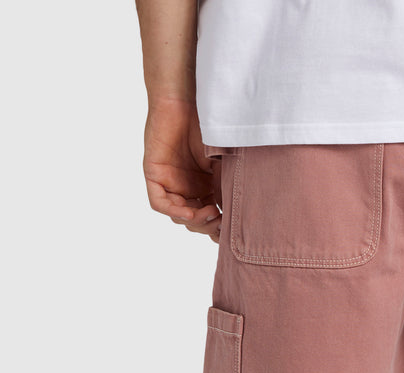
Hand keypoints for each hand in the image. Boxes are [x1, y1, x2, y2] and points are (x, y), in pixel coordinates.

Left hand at [142, 98, 221, 242]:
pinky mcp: (154, 173)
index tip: (232, 232)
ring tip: (210, 214)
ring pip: (178, 216)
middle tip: (221, 224)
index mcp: (204, 186)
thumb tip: (239, 217)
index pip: (210, 218)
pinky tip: (191, 212)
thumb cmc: (210, 124)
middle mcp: (186, 187)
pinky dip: (175, 212)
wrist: (187, 98)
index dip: (219, 229)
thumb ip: (228, 188)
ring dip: (195, 221)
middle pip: (194, 222)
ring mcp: (169, 182)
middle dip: (208, 228)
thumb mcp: (225, 163)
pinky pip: (159, 203)